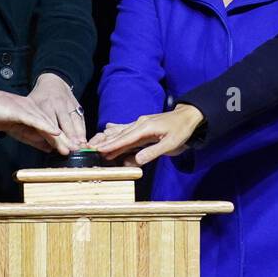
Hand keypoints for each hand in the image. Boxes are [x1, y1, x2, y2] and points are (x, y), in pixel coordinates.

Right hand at [0, 87, 72, 155]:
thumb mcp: (17, 130)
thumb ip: (33, 138)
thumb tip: (48, 147)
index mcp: (34, 114)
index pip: (50, 129)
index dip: (62, 140)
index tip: (72, 150)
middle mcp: (34, 110)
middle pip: (52, 126)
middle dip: (65, 139)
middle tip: (77, 150)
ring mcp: (28, 109)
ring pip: (47, 124)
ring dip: (60, 136)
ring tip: (69, 147)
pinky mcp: (20, 110)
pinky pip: (36, 119)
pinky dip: (46, 126)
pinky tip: (55, 132)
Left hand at [27, 73, 86, 146]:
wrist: (52, 82)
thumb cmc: (38, 101)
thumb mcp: (32, 110)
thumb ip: (34, 127)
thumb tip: (45, 148)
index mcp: (44, 106)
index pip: (49, 124)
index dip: (54, 137)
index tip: (59, 148)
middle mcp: (57, 104)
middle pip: (64, 124)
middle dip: (69, 137)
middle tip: (73, 149)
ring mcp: (68, 104)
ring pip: (74, 120)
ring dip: (78, 134)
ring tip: (81, 145)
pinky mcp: (76, 104)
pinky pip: (80, 118)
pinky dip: (82, 129)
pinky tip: (84, 139)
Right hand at [88, 103, 204, 165]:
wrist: (188, 116)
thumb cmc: (181, 130)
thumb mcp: (170, 145)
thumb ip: (152, 152)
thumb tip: (136, 160)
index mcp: (145, 128)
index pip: (125, 139)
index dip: (111, 145)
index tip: (98, 150)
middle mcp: (140, 124)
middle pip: (119, 135)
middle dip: (104, 142)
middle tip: (89, 148)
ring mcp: (140, 123)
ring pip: (120, 131)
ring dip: (107, 137)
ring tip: (94, 142)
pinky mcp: (143, 125)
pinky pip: (126, 129)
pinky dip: (115, 131)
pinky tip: (107, 129)